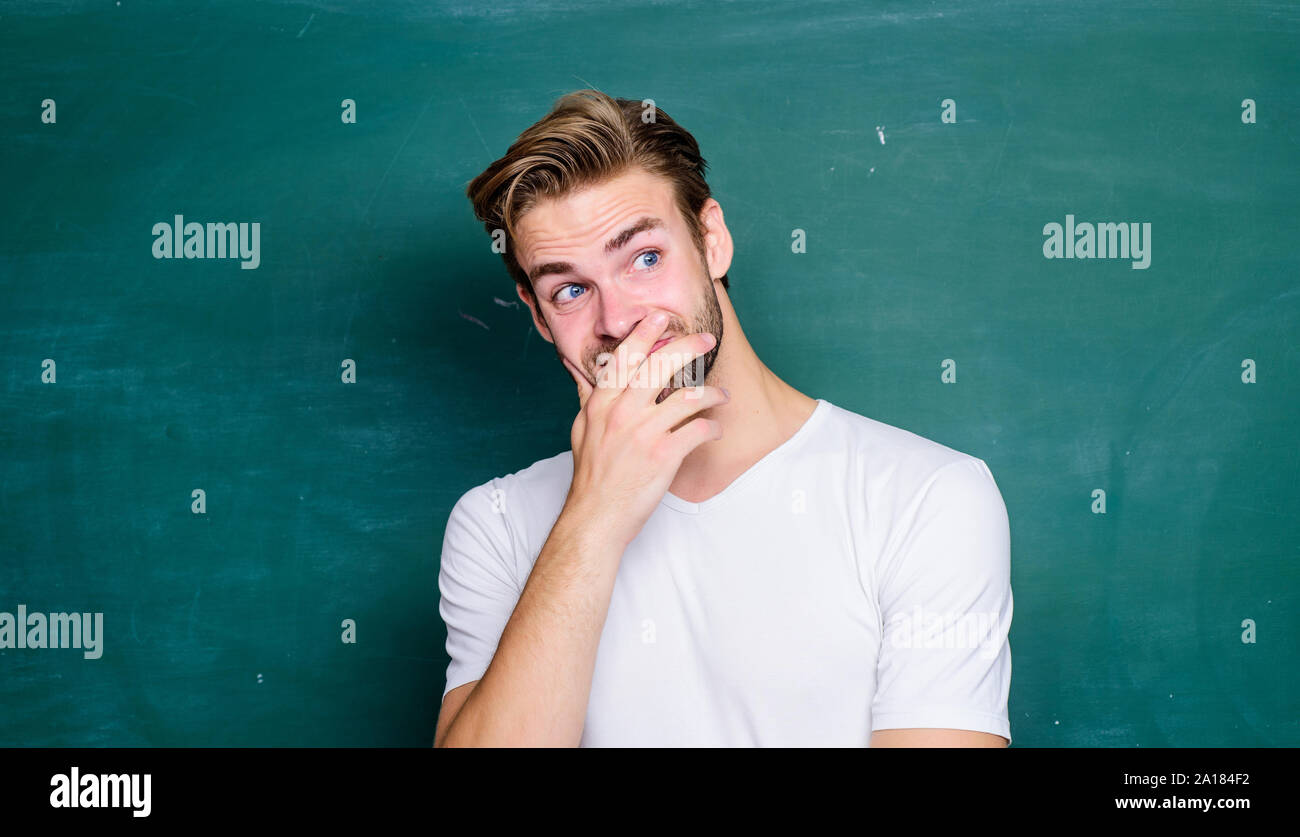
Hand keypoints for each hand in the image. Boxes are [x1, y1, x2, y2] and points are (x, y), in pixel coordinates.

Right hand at [560, 311, 728, 549]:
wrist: (597, 517)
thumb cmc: (591, 476)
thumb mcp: (581, 430)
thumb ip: (587, 397)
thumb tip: (578, 370)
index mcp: (602, 403)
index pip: (625, 357)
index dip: (645, 333)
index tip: (660, 316)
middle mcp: (622, 412)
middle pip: (660, 365)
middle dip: (688, 346)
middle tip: (707, 339)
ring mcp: (644, 432)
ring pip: (688, 396)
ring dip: (711, 391)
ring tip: (721, 393)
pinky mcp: (665, 454)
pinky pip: (699, 428)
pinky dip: (712, 426)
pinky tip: (715, 429)